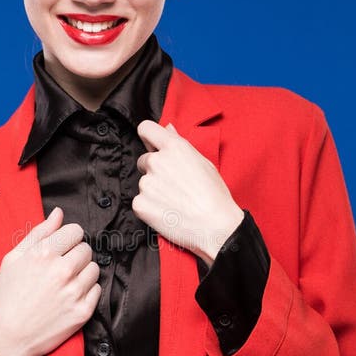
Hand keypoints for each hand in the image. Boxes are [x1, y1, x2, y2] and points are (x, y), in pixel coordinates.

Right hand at [0, 207, 100, 355]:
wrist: (6, 337)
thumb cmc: (6, 296)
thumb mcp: (13, 258)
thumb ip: (38, 233)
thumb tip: (59, 213)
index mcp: (43, 253)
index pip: (76, 231)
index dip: (69, 238)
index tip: (62, 247)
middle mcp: (62, 270)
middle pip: (86, 249)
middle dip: (75, 255)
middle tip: (61, 268)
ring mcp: (74, 292)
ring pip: (94, 269)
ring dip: (83, 273)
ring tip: (65, 283)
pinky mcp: (82, 312)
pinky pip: (97, 290)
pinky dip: (87, 291)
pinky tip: (70, 297)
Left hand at [133, 121, 243, 264]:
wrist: (215, 227)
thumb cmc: (214, 195)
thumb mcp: (203, 162)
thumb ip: (179, 144)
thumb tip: (167, 128)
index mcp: (173, 147)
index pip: (146, 129)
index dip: (148, 138)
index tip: (152, 146)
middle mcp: (156, 162)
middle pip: (144, 160)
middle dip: (154, 170)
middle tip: (173, 185)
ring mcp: (146, 183)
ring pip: (144, 183)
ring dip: (153, 190)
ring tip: (175, 202)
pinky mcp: (140, 204)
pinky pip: (140, 202)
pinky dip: (150, 208)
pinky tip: (167, 213)